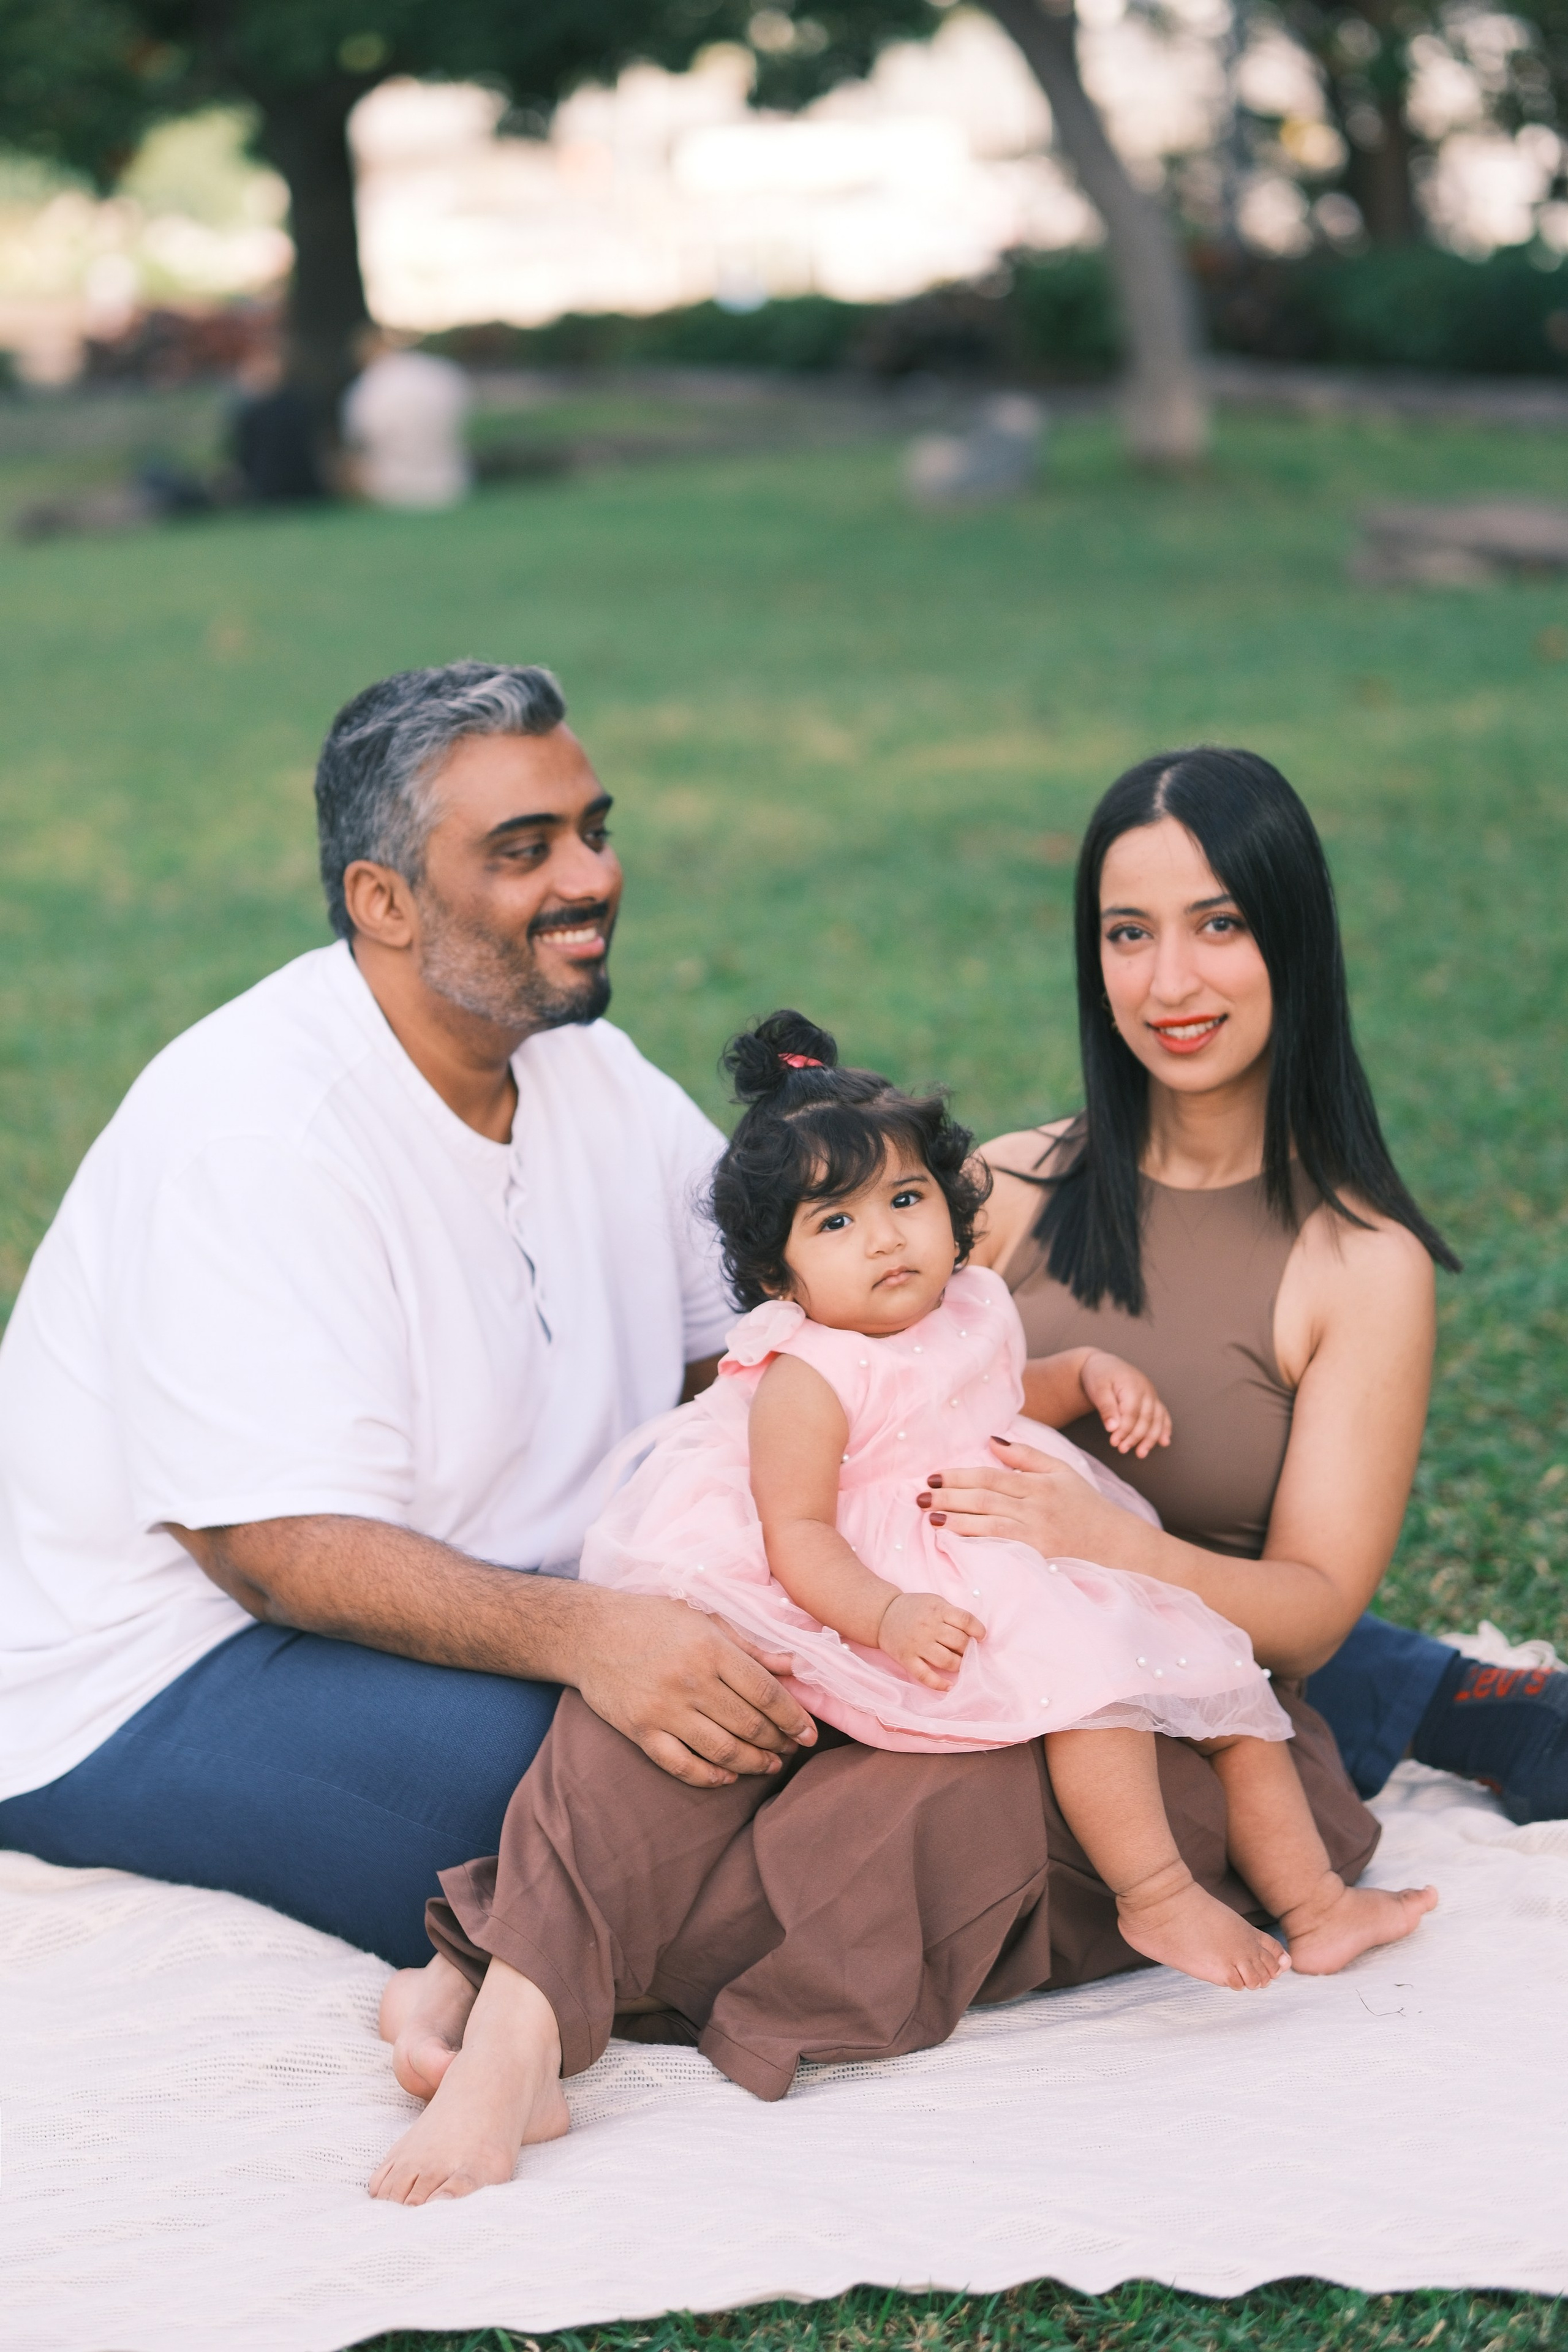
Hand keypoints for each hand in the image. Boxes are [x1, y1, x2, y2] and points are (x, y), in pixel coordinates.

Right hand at [572, 1591, 815, 1788]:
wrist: (589, 1632)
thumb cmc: (653, 1620)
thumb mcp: (705, 1619)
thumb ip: (751, 1646)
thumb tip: (796, 1666)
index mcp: (710, 1648)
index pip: (766, 1692)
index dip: (794, 1717)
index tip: (811, 1733)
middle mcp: (690, 1681)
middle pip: (749, 1725)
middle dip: (779, 1742)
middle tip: (793, 1747)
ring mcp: (664, 1710)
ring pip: (722, 1750)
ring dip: (754, 1763)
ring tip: (771, 1764)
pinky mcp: (640, 1731)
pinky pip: (681, 1765)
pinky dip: (709, 1776)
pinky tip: (728, 1775)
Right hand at [877, 1590, 985, 1689]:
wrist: (883, 1614)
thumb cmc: (914, 1608)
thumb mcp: (935, 1602)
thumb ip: (952, 1615)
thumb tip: (974, 1635)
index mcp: (937, 1610)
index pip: (965, 1620)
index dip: (978, 1630)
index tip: (981, 1636)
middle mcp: (928, 1627)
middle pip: (959, 1642)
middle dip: (968, 1649)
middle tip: (966, 1650)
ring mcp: (917, 1645)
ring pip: (947, 1661)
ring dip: (959, 1665)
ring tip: (959, 1663)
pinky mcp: (907, 1659)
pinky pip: (925, 1676)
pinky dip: (939, 1684)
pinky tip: (949, 1686)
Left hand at [919, 1438, 1128, 1559]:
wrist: (1119, 1546)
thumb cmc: (1088, 1508)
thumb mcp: (1062, 1472)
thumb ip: (1026, 1456)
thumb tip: (991, 1439)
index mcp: (1039, 1484)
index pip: (990, 1477)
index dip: (959, 1476)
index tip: (933, 1477)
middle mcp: (1036, 1508)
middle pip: (984, 1499)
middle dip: (948, 1497)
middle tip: (919, 1497)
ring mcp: (1037, 1534)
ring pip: (988, 1523)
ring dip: (955, 1521)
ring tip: (929, 1518)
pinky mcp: (1038, 1557)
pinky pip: (1001, 1548)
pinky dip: (976, 1544)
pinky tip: (954, 1543)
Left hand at [1081, 1350, 1171, 1458]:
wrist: (1104, 1364)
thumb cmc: (1099, 1376)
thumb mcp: (1097, 1389)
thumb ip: (1106, 1408)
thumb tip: (1113, 1428)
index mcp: (1132, 1385)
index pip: (1132, 1413)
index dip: (1125, 1430)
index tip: (1114, 1442)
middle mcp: (1146, 1390)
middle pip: (1146, 1418)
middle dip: (1135, 1437)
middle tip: (1122, 1449)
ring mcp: (1152, 1394)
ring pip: (1157, 1419)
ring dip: (1151, 1438)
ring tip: (1141, 1454)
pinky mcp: (1153, 1399)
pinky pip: (1163, 1415)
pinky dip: (1164, 1429)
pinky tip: (1163, 1442)